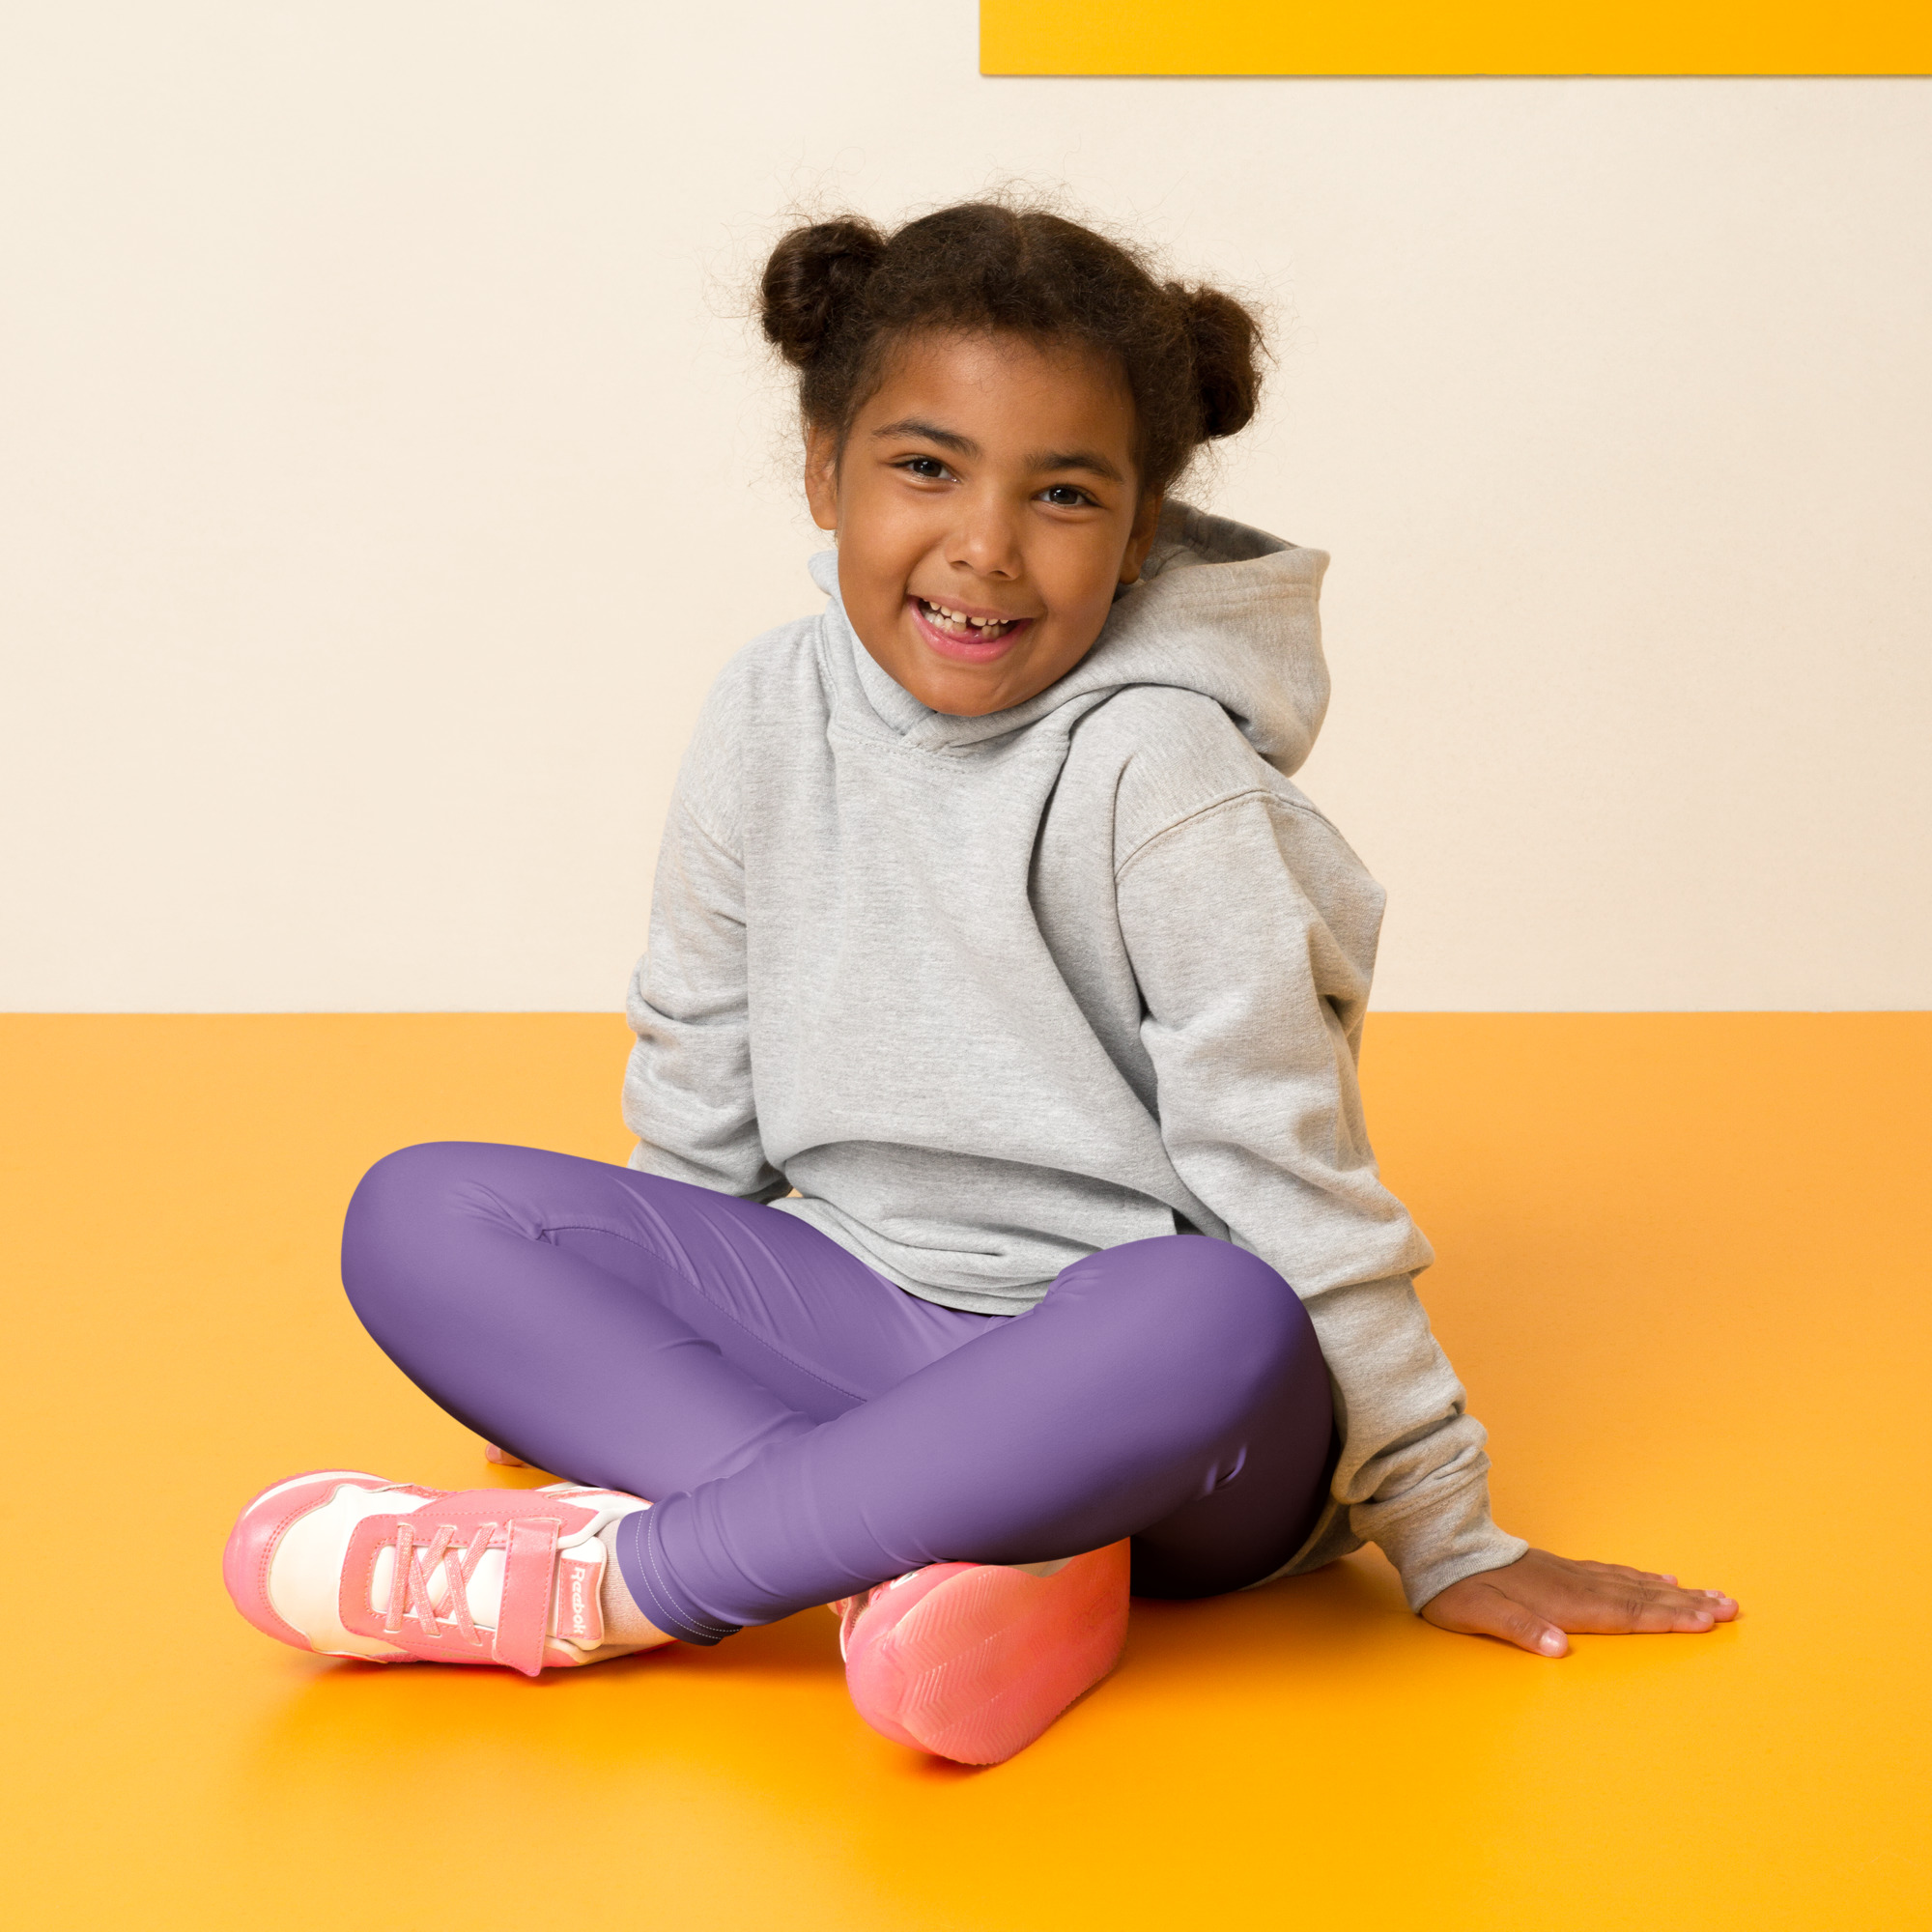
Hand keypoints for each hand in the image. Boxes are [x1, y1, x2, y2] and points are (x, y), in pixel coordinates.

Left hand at [1420, 1547, 1738, 1655]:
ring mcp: (1572, 1575)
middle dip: (1688, 1605)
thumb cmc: (1456, 1587)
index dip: (1667, 1619)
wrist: (1442, 1545)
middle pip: (1642, 1598)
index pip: (1625, 1614)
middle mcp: (1575, 1586)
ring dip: (1675, 1593)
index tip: (1707, 1621)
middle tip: (1732, 1607)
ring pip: (1634, 1585)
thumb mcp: (1477, 1613)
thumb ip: (1519, 1628)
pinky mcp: (1563, 1570)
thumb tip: (1558, 1648)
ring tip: (1712, 1595)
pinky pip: (1615, 1575)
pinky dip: (1642, 1579)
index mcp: (1562, 1602)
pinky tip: (1660, 1579)